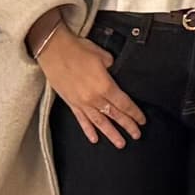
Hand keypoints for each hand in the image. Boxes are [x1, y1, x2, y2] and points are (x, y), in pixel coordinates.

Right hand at [35, 25, 144, 149]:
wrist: (53, 50)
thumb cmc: (77, 50)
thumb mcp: (101, 55)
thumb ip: (111, 66)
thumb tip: (113, 71)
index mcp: (105, 86)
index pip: (124, 104)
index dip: (134, 113)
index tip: (141, 121)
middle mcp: (94, 98)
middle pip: (115, 115)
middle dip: (127, 126)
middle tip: (136, 135)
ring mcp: (82, 102)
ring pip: (99, 122)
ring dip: (111, 133)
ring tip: (120, 144)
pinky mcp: (71, 103)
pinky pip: (81, 120)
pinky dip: (88, 130)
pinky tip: (94, 139)